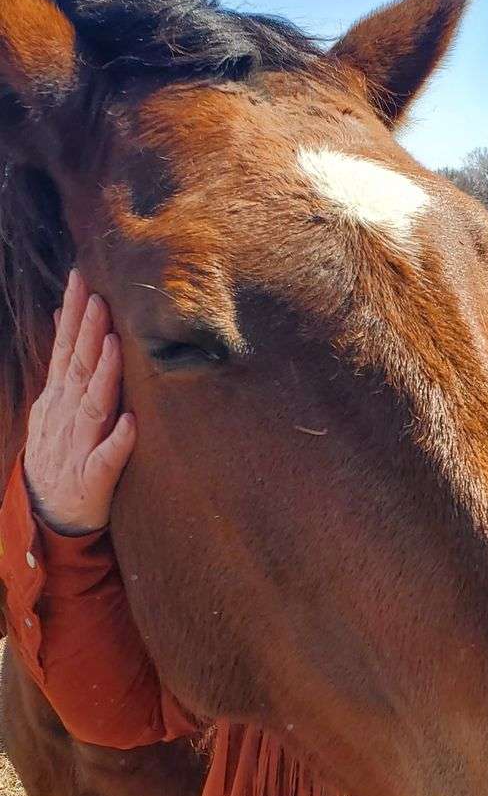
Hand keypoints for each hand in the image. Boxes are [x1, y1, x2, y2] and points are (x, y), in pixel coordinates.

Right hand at [23, 269, 136, 534]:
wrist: (46, 517)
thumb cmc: (60, 455)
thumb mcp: (54, 406)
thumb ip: (64, 364)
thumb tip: (67, 317)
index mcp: (58, 400)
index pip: (64, 350)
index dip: (73, 315)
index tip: (82, 278)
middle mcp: (65, 419)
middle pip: (76, 370)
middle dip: (86, 333)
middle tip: (99, 297)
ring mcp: (77, 449)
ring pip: (91, 408)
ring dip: (102, 376)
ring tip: (112, 345)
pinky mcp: (93, 481)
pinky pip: (107, 460)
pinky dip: (118, 442)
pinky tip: (132, 423)